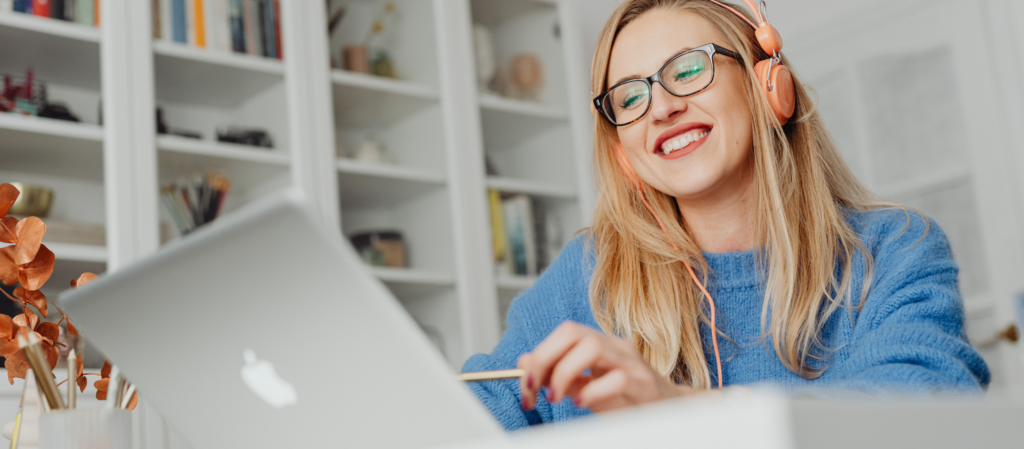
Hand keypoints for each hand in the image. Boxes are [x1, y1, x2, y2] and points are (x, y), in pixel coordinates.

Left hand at [518, 322, 698, 412]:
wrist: (670, 411)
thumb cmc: (627, 398)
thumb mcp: (587, 386)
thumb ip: (559, 374)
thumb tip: (524, 363)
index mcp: (600, 343)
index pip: (564, 333)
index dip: (539, 354)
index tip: (526, 384)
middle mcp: (615, 347)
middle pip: (573, 333)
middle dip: (545, 358)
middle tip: (535, 389)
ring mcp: (632, 363)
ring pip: (592, 347)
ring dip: (564, 372)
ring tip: (557, 396)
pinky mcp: (645, 385)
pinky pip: (616, 379)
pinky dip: (592, 392)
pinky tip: (581, 403)